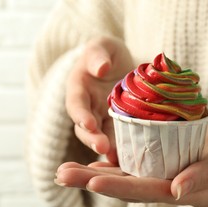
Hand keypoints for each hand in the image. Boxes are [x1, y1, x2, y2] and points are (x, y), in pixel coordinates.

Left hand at [55, 116, 207, 206]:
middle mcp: (178, 188)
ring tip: (65, 169)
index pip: (152, 192)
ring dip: (98, 173)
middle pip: (132, 188)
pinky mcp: (171, 160)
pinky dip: (116, 162)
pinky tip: (94, 157)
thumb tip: (177, 192)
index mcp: (193, 192)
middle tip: (61, 174)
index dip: (122, 187)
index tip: (93, 179)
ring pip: (130, 177)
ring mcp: (173, 175)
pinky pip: (140, 163)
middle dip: (96, 181)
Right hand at [66, 36, 133, 162]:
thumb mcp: (103, 46)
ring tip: (117, 158)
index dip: (80, 114)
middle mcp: (87, 108)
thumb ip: (98, 54)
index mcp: (79, 88)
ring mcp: (101, 120)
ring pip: (100, 137)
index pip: (76, 103)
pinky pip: (117, 140)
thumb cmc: (108, 54)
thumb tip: (101, 68)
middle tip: (102, 148)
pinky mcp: (116, 127)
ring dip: (107, 149)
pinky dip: (122, 150)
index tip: (88, 123)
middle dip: (92, 138)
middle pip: (85, 127)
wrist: (120, 67)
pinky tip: (131, 158)